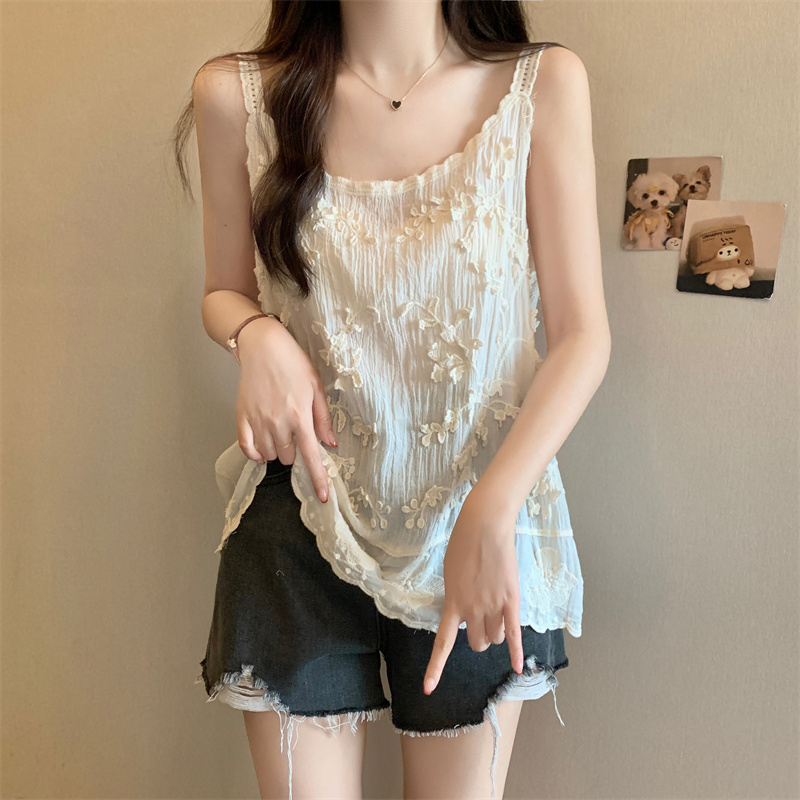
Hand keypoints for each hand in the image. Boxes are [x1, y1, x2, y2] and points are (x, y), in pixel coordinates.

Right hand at [235, 316, 336, 503]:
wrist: (262, 346)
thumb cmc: (293, 363)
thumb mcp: (316, 387)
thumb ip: (323, 418)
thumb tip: (330, 444)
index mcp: (300, 416)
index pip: (310, 456)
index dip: (318, 479)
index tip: (322, 498)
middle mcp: (278, 423)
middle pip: (288, 457)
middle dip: (295, 451)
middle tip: (295, 431)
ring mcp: (257, 421)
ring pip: (269, 455)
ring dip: (277, 450)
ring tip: (279, 431)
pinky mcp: (241, 417)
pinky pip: (247, 448)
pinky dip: (255, 453)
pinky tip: (261, 448)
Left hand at [423, 488, 523, 693]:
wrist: (484, 526)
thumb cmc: (463, 544)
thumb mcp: (450, 572)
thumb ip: (456, 596)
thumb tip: (464, 611)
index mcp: (452, 603)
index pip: (443, 643)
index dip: (435, 668)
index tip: (428, 689)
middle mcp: (472, 610)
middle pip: (478, 643)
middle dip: (480, 637)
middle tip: (481, 622)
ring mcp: (493, 606)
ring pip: (496, 638)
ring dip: (496, 633)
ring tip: (497, 612)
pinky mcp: (511, 600)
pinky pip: (514, 633)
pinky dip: (516, 653)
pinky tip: (517, 670)